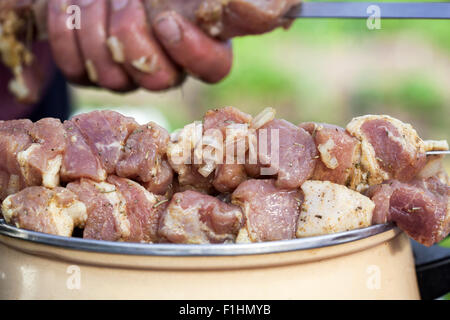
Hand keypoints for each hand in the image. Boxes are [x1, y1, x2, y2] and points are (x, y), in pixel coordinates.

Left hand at [47, 0, 232, 91]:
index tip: (167, 21)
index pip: (212, 68)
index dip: (190, 51)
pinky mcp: (92, 73)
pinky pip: (76, 68)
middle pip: (157, 79)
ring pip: (113, 76)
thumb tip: (275, 8)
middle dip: (133, 33)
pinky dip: (67, 30)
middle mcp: (168, 67)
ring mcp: (130, 76)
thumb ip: (236, 2)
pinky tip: (71, 6)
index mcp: (200, 44)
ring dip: (96, 23)